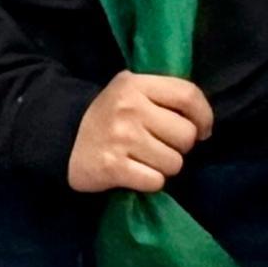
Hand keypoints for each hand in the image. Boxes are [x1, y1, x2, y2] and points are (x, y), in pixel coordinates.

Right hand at [67, 70, 211, 195]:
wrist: (63, 138)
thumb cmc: (109, 116)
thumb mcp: (131, 91)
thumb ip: (163, 96)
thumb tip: (203, 125)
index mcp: (136, 84)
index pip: (188, 95)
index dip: (204, 116)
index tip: (203, 131)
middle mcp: (129, 108)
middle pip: (186, 135)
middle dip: (180, 147)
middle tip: (162, 146)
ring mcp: (120, 138)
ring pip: (174, 163)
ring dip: (164, 167)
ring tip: (146, 159)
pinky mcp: (112, 166)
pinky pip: (155, 181)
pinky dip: (150, 182)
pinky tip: (136, 172)